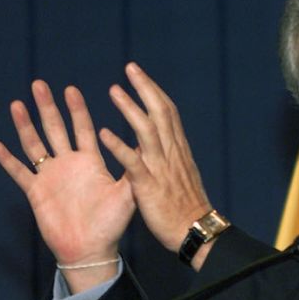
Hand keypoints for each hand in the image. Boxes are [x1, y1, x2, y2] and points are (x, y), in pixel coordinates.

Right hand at [0, 80, 135, 291]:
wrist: (90, 250)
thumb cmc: (111, 225)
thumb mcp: (127, 194)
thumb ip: (133, 168)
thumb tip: (147, 143)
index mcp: (90, 162)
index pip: (82, 128)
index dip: (77, 109)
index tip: (71, 88)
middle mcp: (68, 164)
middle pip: (55, 129)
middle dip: (47, 107)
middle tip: (39, 84)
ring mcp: (50, 176)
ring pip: (34, 145)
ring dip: (25, 125)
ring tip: (17, 104)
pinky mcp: (36, 192)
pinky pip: (18, 172)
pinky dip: (7, 159)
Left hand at [98, 63, 212, 253]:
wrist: (194, 231)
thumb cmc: (186, 207)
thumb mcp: (180, 174)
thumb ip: (169, 154)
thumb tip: (161, 138)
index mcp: (178, 149)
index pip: (167, 112)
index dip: (153, 91)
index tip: (139, 74)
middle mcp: (171, 153)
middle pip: (159, 112)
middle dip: (144, 88)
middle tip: (129, 67)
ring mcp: (160, 168)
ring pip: (147, 131)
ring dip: (130, 109)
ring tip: (114, 91)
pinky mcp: (149, 186)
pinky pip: (132, 163)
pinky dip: (118, 146)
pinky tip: (104, 133)